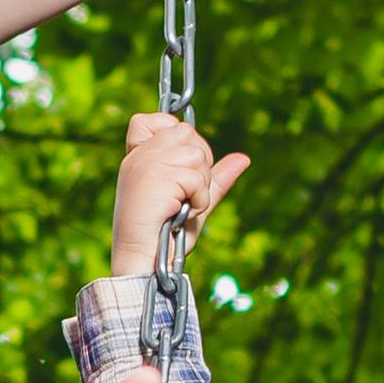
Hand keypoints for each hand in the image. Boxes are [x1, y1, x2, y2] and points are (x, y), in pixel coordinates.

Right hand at [111, 110, 248, 275]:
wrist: (143, 263)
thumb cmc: (164, 237)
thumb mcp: (193, 202)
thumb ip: (214, 178)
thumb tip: (243, 158)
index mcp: (139, 158)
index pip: (157, 118)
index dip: (176, 133)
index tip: (177, 166)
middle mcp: (140, 156)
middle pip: (188, 133)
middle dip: (199, 164)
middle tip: (184, 194)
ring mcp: (146, 164)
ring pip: (196, 155)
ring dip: (200, 186)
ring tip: (181, 207)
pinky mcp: (156, 177)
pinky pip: (197, 177)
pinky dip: (199, 200)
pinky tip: (183, 214)